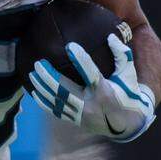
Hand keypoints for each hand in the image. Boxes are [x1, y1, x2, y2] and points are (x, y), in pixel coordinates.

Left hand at [28, 33, 155, 141]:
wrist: (129, 123)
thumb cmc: (128, 92)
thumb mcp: (128, 74)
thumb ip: (122, 55)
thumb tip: (110, 36)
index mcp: (105, 92)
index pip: (91, 74)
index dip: (81, 60)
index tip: (70, 46)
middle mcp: (91, 105)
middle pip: (65, 90)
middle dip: (49, 76)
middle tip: (38, 63)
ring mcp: (82, 115)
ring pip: (57, 101)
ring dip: (42, 87)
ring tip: (32, 74)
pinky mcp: (76, 120)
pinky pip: (56, 111)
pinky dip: (43, 102)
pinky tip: (34, 92)